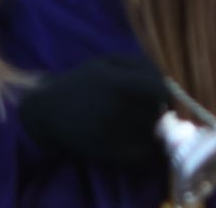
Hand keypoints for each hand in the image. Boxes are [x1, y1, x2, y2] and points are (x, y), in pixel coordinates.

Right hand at [18, 54, 167, 165]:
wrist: (47, 109)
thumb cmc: (82, 80)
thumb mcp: (109, 60)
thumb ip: (142, 66)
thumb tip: (168, 83)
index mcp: (119, 83)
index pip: (161, 91)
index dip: (167, 96)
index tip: (163, 99)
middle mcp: (116, 108)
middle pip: (157, 113)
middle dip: (158, 112)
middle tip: (149, 111)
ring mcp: (111, 132)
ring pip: (150, 133)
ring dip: (150, 129)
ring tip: (137, 123)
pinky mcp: (106, 152)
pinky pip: (140, 154)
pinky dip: (145, 149)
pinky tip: (136, 140)